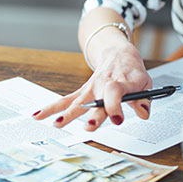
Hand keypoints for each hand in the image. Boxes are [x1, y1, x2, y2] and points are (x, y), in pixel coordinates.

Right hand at [32, 42, 151, 130]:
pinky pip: (66, 100)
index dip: (116, 106)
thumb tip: (144, 113)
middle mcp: (103, 85)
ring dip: (66, 113)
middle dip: (91, 114)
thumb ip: (144, 99)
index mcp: (121, 82)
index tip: (117, 119)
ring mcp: (90, 89)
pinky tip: (37, 115)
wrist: (119, 54)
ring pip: (76, 101)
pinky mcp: (82, 92)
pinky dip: (51, 108)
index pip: (115, 93)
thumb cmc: (132, 72)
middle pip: (95, 100)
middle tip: (88, 127)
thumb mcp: (145, 83)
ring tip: (56, 124)